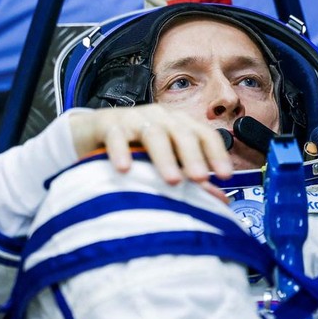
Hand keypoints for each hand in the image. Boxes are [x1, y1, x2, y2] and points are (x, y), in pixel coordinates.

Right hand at [68, 104, 232, 187]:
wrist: (92, 131)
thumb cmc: (136, 148)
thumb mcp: (166, 162)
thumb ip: (192, 180)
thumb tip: (222, 201)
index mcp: (179, 124)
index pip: (204, 134)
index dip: (216, 153)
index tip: (226, 175)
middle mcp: (160, 118)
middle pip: (182, 133)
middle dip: (193, 156)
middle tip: (201, 178)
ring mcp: (134, 119)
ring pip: (153, 134)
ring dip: (164, 157)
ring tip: (173, 180)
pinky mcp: (108, 124)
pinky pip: (116, 136)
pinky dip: (121, 151)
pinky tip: (125, 169)